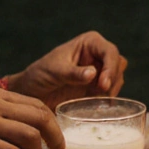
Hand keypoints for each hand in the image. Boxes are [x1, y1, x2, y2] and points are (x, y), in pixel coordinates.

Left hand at [8, 31, 126, 109]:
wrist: (31, 93)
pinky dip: (107, 98)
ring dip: (111, 90)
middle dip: (113, 79)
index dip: (110, 67)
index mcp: (89, 43)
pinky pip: (110, 91)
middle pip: (118, 64)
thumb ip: (73, 73)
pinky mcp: (97, 87)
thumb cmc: (39, 75)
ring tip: (97, 101)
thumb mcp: (54, 72)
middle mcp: (98, 55)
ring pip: (117, 78)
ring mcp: (99, 71)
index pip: (109, 52)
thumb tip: (93, 74)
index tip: (103, 84)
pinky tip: (97, 106)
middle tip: (102, 94)